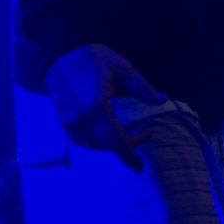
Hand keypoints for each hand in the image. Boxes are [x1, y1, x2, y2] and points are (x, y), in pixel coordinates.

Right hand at [46, 43, 168, 172]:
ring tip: (129, 134)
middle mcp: (80, 119)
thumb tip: (164, 100)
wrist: (59, 55)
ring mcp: (69, 122)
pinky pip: (82, 140)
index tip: (140, 168)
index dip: (128, 155)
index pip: (115, 140)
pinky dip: (96, 141)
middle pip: (106, 144)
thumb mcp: (122, 68)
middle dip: (126, 146)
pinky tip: (107, 132)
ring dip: (111, 144)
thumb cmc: (93, 59)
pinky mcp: (63, 121)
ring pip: (94, 144)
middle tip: (143, 135)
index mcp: (96, 107)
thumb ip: (142, 87)